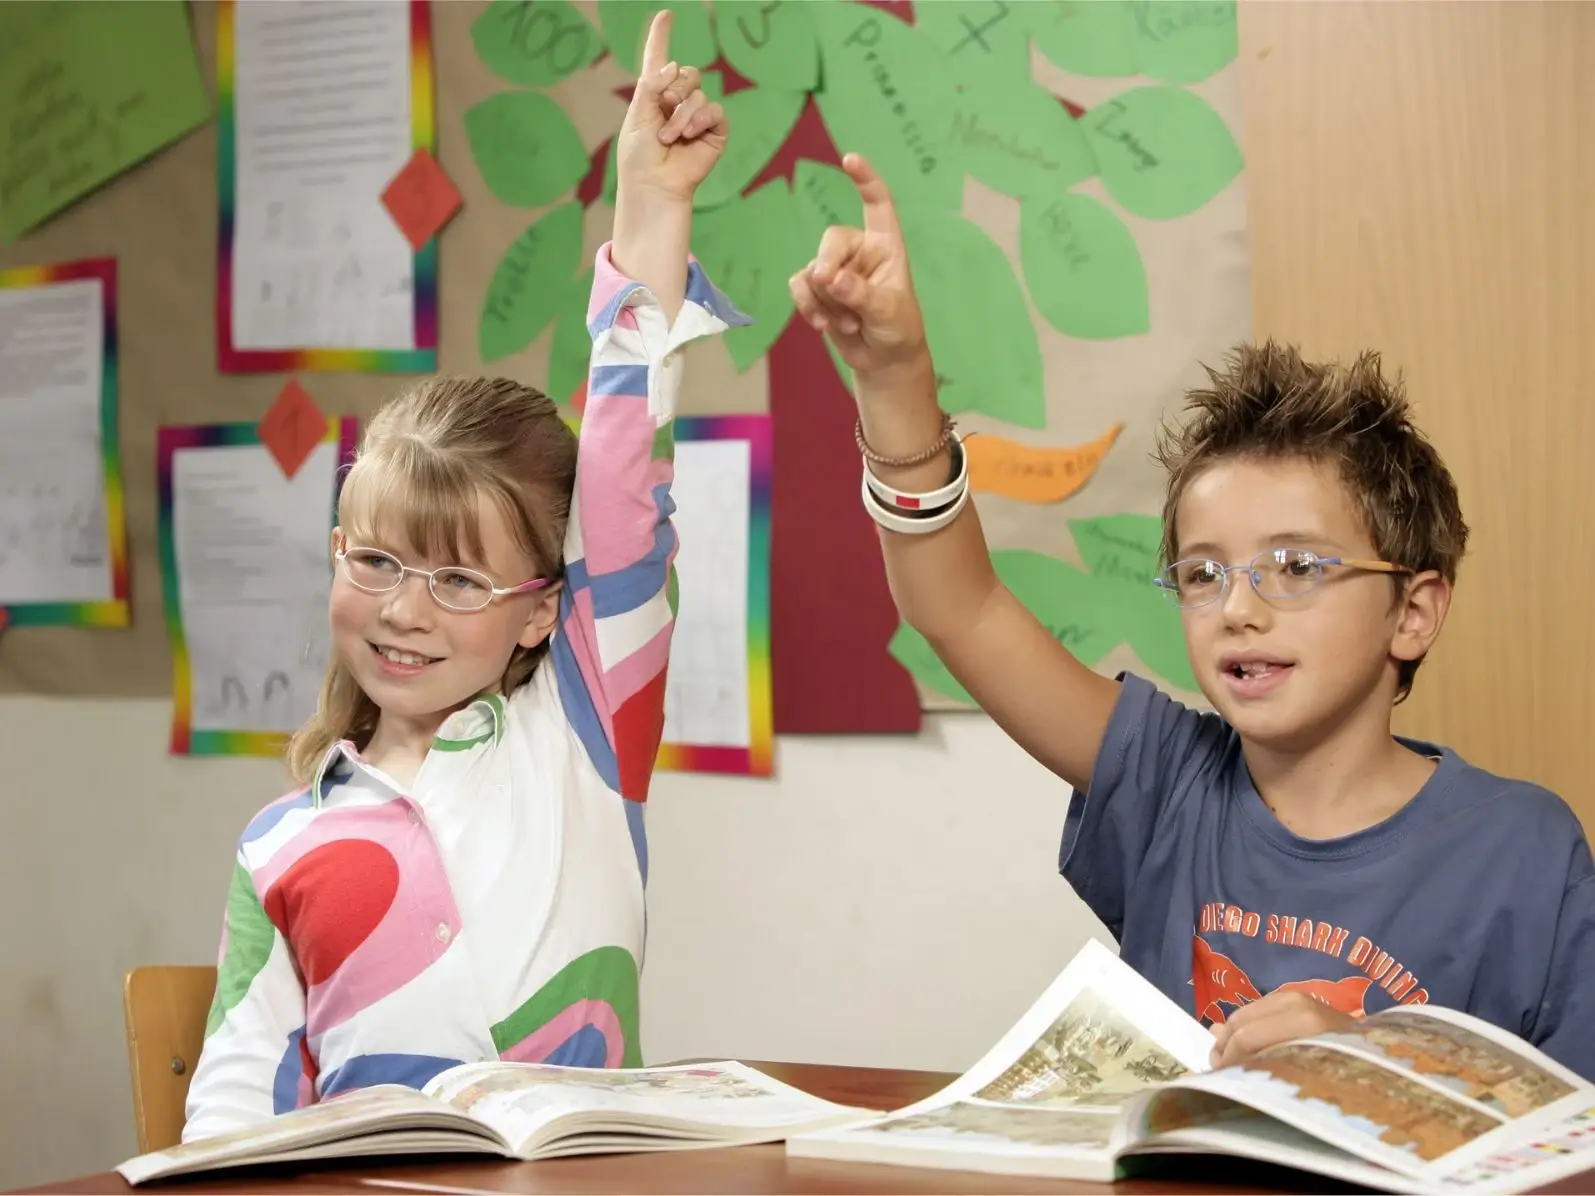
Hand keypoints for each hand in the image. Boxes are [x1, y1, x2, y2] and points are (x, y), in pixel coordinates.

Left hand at [615, 10, 727, 203]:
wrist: (653, 184)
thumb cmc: (639, 155)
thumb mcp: (637, 113)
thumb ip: (652, 84)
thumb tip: (676, 66)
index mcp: (654, 95)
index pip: (658, 60)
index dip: (661, 37)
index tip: (665, 16)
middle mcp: (676, 102)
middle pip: (687, 73)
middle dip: (674, 89)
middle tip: (663, 113)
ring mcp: (697, 117)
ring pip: (698, 94)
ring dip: (682, 115)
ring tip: (670, 138)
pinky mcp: (714, 132)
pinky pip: (715, 111)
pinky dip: (700, 120)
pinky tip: (689, 136)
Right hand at [788, 154, 927, 378]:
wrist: (883, 361)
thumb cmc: (898, 329)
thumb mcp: (888, 311)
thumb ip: (860, 293)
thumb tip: (830, 278)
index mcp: (886, 246)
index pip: (876, 205)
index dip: (866, 180)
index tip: (850, 159)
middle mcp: (860, 252)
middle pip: (831, 241)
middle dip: (827, 265)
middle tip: (830, 287)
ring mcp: (836, 270)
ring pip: (813, 271)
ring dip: (825, 301)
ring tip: (849, 324)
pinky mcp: (818, 290)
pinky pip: (799, 286)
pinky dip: (807, 306)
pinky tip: (823, 325)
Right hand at [1209, 991, 1357, 1069]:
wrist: (1383, 1062)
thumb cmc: (1345, 1075)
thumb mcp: (1302, 1072)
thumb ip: (1258, 1056)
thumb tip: (1214, 1038)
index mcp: (1299, 1020)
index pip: (1245, 1036)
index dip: (1227, 1059)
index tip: (1220, 1079)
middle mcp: (1295, 1002)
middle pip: (1239, 1021)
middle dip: (1224, 1046)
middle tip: (1219, 1070)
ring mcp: (1296, 997)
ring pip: (1244, 1014)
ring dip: (1233, 1037)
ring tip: (1231, 1062)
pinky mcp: (1297, 998)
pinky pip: (1257, 1012)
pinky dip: (1247, 1030)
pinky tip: (1248, 1049)